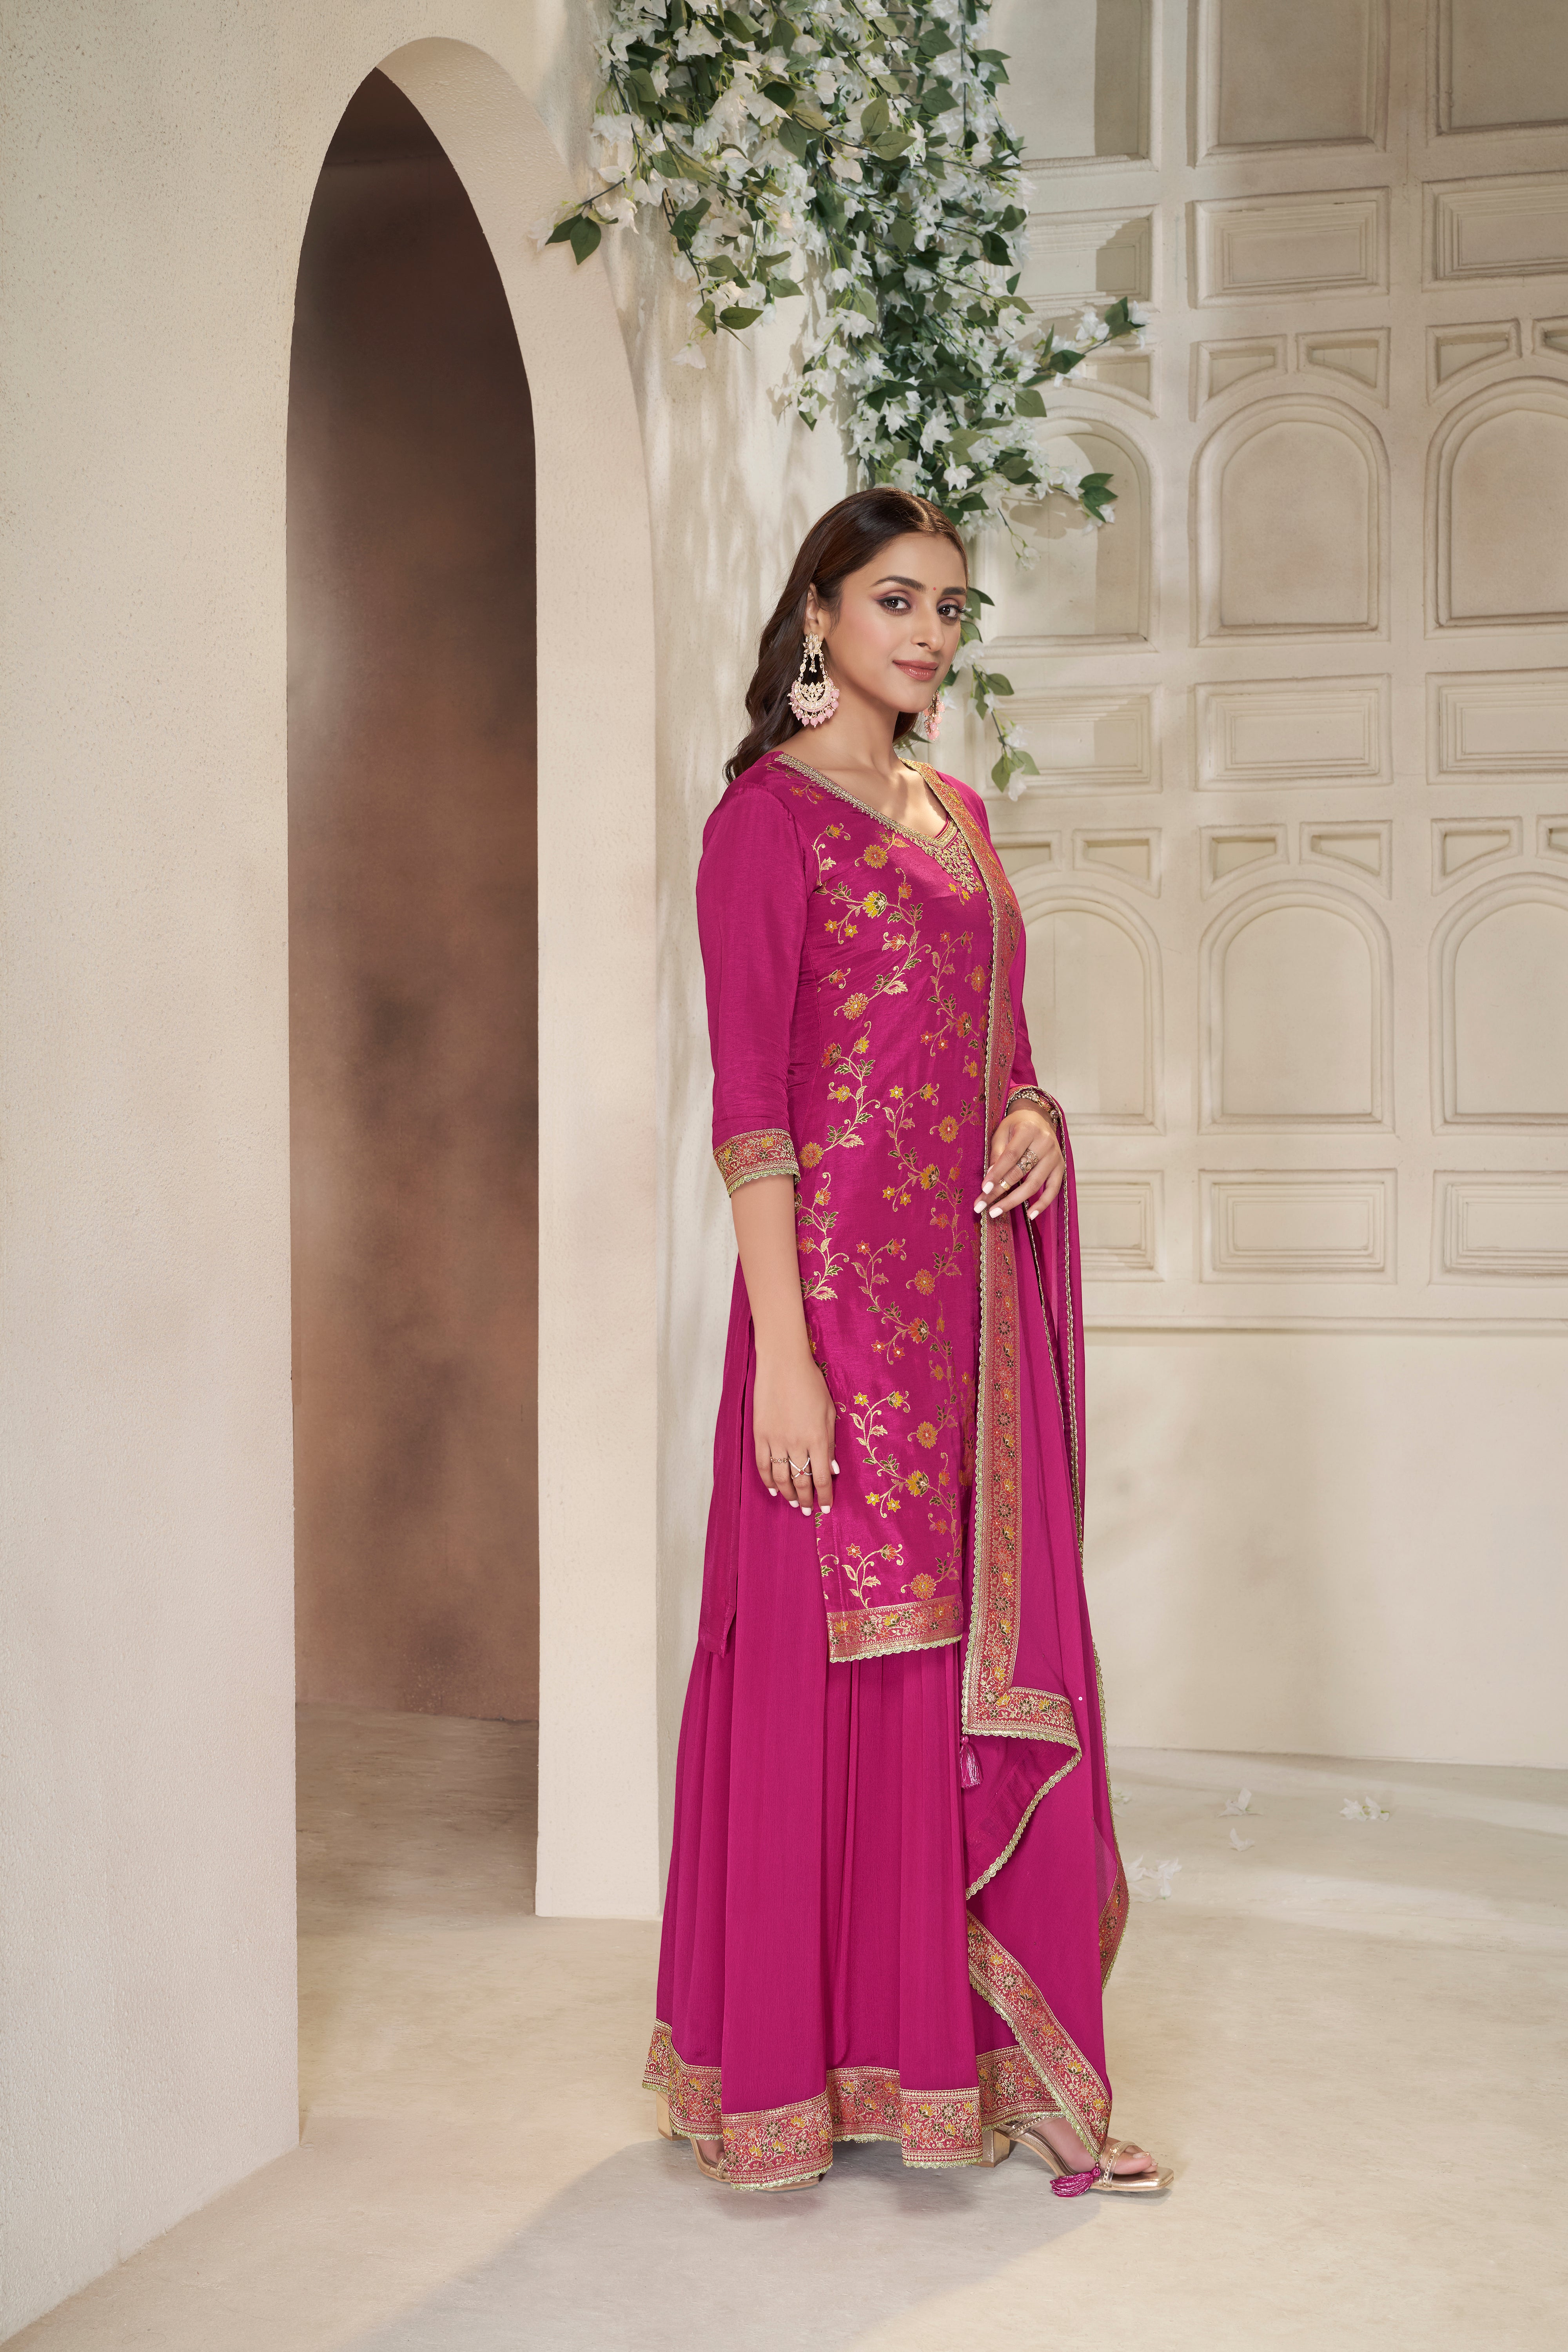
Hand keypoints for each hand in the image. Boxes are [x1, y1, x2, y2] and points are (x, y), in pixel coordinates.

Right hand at [753, 1345, 837, 1513]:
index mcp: (818, 1439)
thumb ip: (830, 1443)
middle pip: (801, 1481)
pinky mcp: (760, 1435)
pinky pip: (763, 1464)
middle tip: (807, 1510)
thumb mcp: (830, 1412)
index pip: (822, 1478)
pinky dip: (768, 1480)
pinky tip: (774, 1489)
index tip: (827, 1508)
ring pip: (781, 1477)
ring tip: (792, 1503)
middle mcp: (796, 1444)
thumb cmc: (811, 1384)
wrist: (783, 1365)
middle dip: (805, 1500)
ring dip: (787, 1494)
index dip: (825, 1496)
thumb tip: (832, 1469)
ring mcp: (776, 1440)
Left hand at [974, 1103, 1063, 1223]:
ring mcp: (1055, 1157)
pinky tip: (1030, 1215)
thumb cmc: (1016, 1126)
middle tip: (982, 1205)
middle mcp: (1045, 1143)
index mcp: (1028, 1130)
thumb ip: (997, 1152)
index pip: (1011, 1155)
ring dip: (1014, 1201)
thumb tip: (991, 1178)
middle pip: (1021, 1172)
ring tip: (996, 1212)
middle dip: (1000, 1191)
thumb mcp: (1001, 1131)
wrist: (1039, 1119)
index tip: (984, 1189)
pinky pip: (1053, 1190)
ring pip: (1034, 1184)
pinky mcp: (1060, 1168)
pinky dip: (1043, 1204)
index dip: (997, 1173)